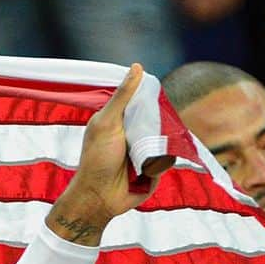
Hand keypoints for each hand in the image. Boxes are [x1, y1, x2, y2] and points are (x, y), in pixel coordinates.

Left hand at [46, 64, 174, 243]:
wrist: (100, 197)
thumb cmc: (97, 159)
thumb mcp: (107, 122)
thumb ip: (123, 96)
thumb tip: (137, 66)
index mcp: (120, 119)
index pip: (142, 100)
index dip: (150, 97)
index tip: (154, 96)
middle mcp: (133, 132)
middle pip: (157, 117)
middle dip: (159, 120)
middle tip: (144, 131)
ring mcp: (145, 150)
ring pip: (165, 137)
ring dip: (160, 142)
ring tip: (140, 153)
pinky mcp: (154, 167)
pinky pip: (167, 158)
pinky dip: (162, 160)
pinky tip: (149, 166)